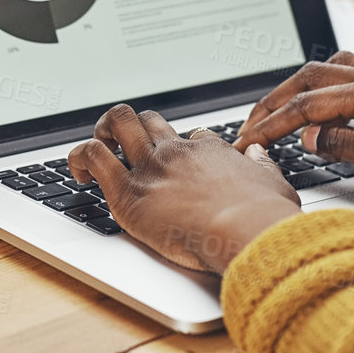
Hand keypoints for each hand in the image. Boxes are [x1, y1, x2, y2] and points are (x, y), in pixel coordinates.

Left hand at [68, 105, 298, 274]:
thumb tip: (256, 152)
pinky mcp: (129, 191)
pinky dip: (78, 158)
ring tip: (99, 149)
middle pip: (147, 120)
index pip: (188, 137)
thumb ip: (263, 166)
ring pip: (118, 123)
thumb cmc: (264, 217)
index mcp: (210, 152)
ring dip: (103, 131)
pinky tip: (79, 175)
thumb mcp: (275, 184)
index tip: (176, 165)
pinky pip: (93, 156)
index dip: (179, 147)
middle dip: (132, 126)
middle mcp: (178, 153)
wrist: (247, 232)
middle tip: (122, 144)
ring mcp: (151, 168)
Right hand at [236, 51, 353, 202]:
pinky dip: (326, 92)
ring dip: (300, 90)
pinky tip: (325, 112)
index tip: (247, 142)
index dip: (272, 123)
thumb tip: (310, 135)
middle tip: (249, 126)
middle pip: (313, 76)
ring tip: (278, 113)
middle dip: (275, 100)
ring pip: (333, 71)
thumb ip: (349, 146)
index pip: (310, 104)